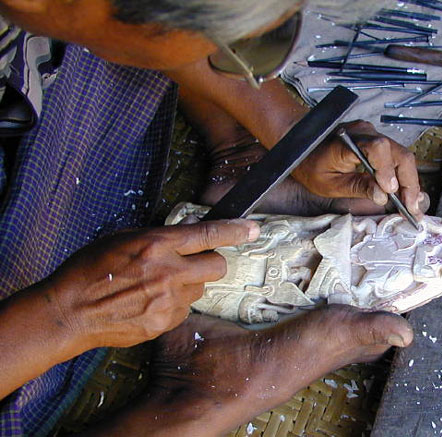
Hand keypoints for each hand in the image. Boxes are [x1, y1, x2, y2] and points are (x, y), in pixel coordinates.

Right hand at [45, 220, 258, 348]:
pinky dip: (174, 305)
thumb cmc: (89, 270)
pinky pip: (184, 310)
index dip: (235, 230)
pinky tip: (150, 303)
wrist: (70, 312)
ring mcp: (169, 300)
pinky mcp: (165, 323)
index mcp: (157, 245)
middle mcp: (169, 272)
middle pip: (217, 265)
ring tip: (158, 286)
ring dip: (188, 284)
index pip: (208, 234)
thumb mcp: (123, 238)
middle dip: (211, 261)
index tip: (251, 229)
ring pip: (200, 289)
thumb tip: (185, 233)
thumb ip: (158, 237)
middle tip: (193, 263)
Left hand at [293, 120, 422, 217]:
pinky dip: (402, 177)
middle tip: (411, 209)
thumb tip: (383, 196)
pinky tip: (404, 195)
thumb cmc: (311, 164)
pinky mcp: (377, 142)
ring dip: (409, 183)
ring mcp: (374, 135)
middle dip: (409, 184)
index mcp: (350, 140)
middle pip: (400, 155)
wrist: (302, 144)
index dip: (388, 170)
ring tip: (411, 206)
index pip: (378, 148)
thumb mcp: (329, 183)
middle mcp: (367, 133)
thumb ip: (357, 187)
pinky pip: (396, 158)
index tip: (391, 192)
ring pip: (402, 157)